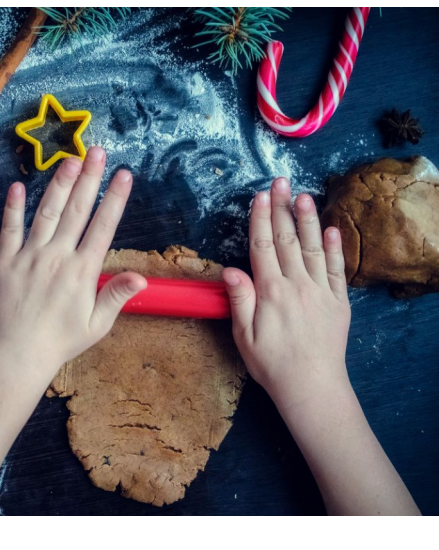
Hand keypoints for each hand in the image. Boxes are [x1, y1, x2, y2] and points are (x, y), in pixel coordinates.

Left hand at [0, 147, 146, 377]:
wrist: (18, 354)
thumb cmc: (61, 341)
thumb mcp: (97, 324)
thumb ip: (116, 296)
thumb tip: (141, 277)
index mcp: (82, 271)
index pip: (103, 227)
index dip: (115, 198)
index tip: (124, 174)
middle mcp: (57, 257)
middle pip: (77, 210)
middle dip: (89, 178)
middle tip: (97, 151)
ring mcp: (29, 256)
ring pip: (47, 213)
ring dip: (60, 184)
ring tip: (70, 158)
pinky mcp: (5, 261)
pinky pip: (9, 230)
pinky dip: (14, 208)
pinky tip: (20, 186)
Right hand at [222, 178, 351, 411]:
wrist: (312, 387)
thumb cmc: (271, 364)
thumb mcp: (244, 335)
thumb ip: (240, 299)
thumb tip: (230, 269)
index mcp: (270, 291)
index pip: (262, 246)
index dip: (260, 218)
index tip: (259, 195)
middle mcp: (297, 285)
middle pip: (287, 239)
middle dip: (282, 208)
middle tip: (280, 181)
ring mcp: (321, 291)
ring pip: (313, 248)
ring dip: (308, 219)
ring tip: (304, 195)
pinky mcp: (339, 302)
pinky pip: (337, 269)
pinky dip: (335, 247)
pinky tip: (332, 229)